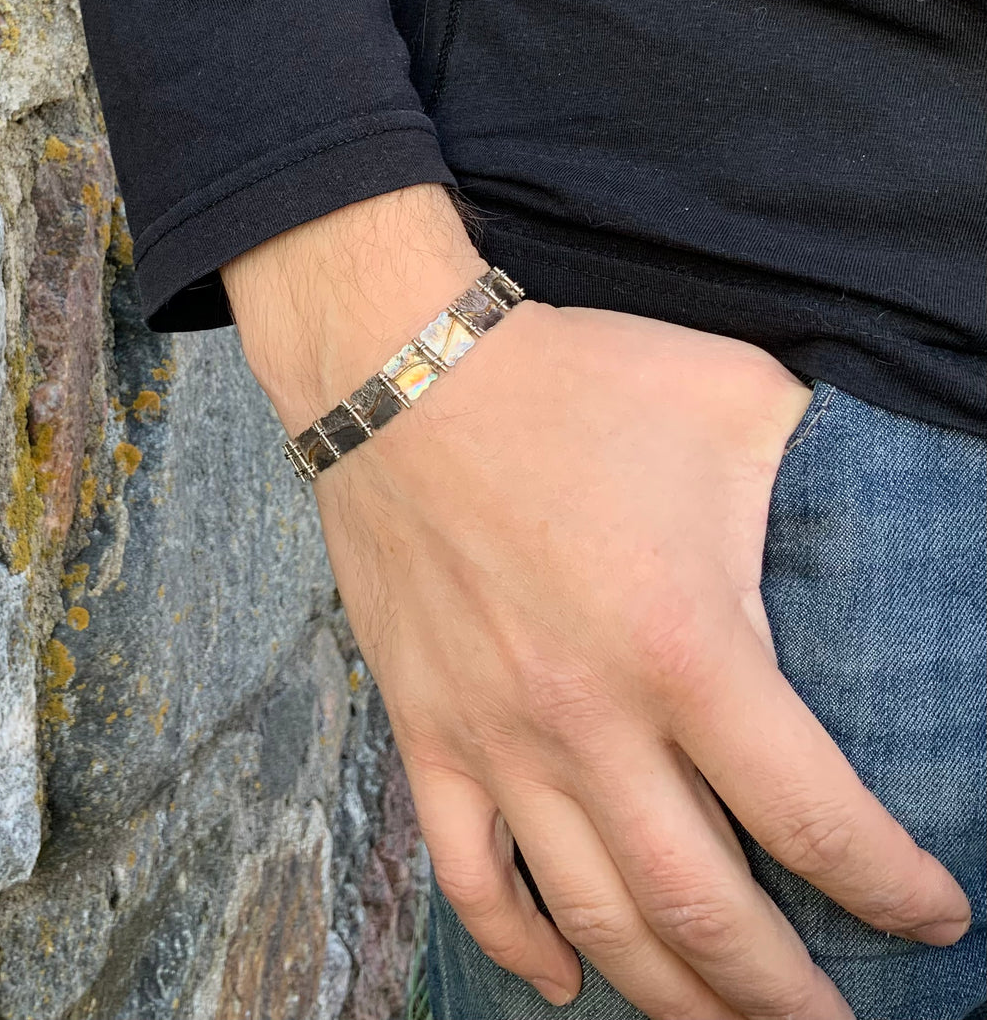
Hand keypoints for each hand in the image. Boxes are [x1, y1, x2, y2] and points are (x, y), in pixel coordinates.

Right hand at [224, 185, 971, 1018]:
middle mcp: (591, 719)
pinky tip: (562, 982)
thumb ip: (821, 475)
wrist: (404, 379)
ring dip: (671, 998)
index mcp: (686, 645)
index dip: (890, 889)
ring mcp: (498, 739)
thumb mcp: (734, 401)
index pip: (813, 818)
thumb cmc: (572, 384)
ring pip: (593, 918)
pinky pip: (468, 875)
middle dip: (785, 993)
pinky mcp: (427, 732)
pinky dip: (516, 946)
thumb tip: (882, 514)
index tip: (933, 918)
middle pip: (704, 910)